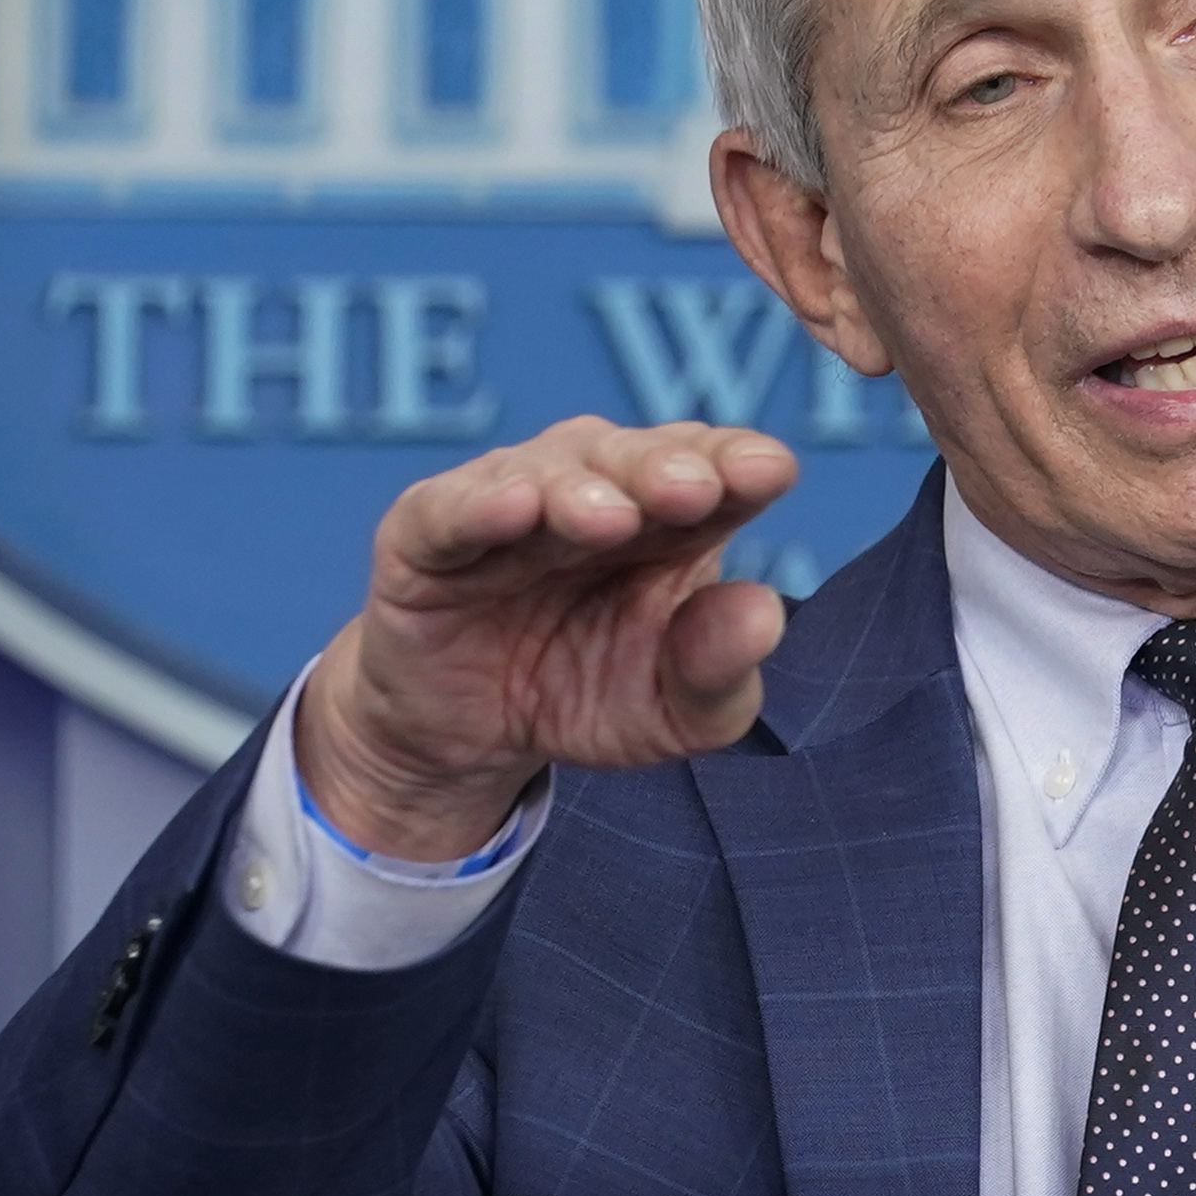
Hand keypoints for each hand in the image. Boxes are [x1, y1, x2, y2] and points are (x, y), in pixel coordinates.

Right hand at [296, 418, 799, 860]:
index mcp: (674, 519)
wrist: (466, 736)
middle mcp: (598, 488)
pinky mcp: (426, 534)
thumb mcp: (670, 710)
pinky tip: (514, 507)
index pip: (717, 470)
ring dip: (581, 490)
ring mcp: (510, 498)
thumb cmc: (587, 694)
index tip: (770, 471)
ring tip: (611, 517)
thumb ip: (721, 670)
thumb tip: (765, 613)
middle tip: (694, 489)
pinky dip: (479, 504)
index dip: (740, 463)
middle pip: (639, 458)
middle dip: (667, 468)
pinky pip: (450, 509)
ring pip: (549, 472)